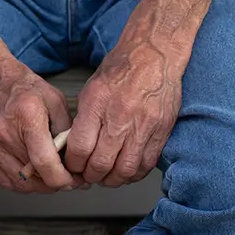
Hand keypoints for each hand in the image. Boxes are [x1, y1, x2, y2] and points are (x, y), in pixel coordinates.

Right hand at [0, 54, 83, 192]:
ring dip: (40, 186)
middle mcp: (3, 132)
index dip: (64, 179)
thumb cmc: (19, 84)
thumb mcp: (53, 98)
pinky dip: (22, 182)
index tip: (76, 179)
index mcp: (26, 116)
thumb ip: (66, 129)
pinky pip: (5, 180)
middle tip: (69, 178)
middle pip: (34, 176)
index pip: (45, 162)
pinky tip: (33, 174)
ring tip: (52, 176)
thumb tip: (73, 157)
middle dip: (56, 183)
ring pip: (19, 183)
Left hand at [66, 29, 183, 187]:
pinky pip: (146, 164)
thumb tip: (75, 146)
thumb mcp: (91, 89)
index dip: (73, 164)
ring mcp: (143, 126)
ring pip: (125, 170)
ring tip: (106, 177)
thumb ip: (84, 119)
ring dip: (113, 180)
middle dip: (91, 176)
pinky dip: (134, 174)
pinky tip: (126, 171)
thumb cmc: (120, 69)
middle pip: (101, 164)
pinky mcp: (161, 132)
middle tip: (88, 175)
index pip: (80, 148)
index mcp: (97, 104)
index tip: (72, 166)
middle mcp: (120, 117)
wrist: (154, 55)